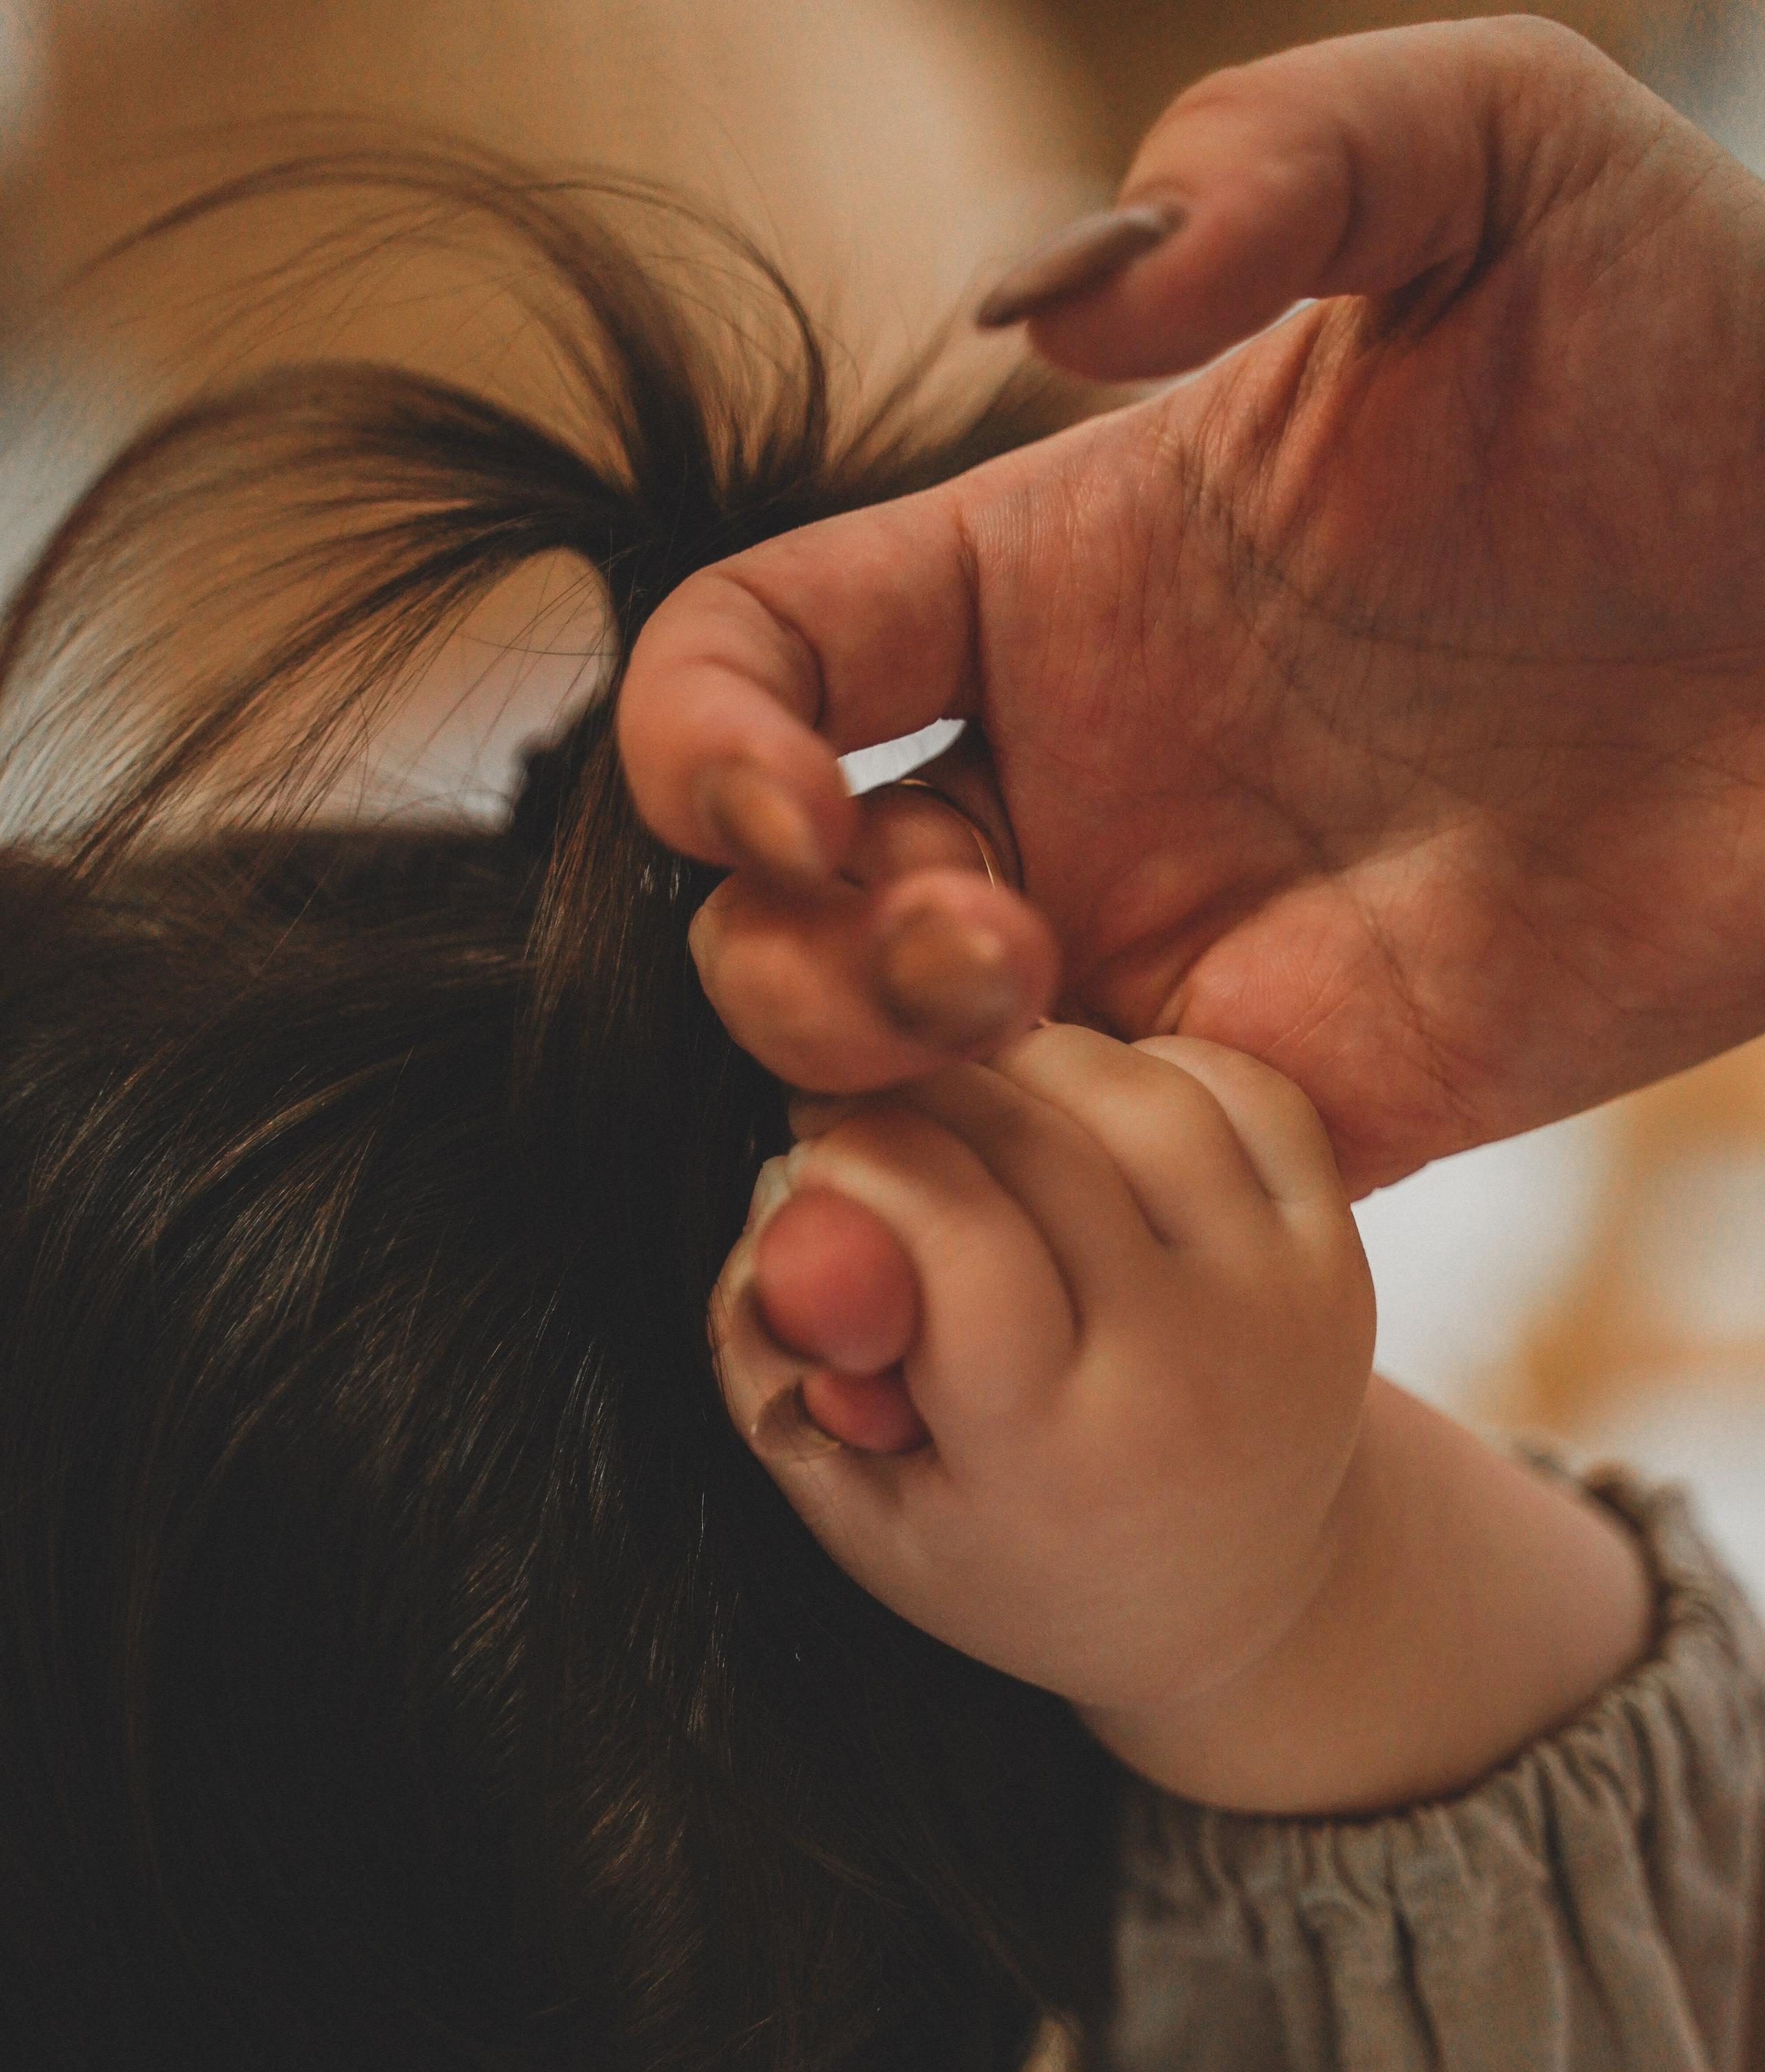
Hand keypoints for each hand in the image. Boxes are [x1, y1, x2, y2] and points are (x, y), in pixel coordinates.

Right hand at [622, 17, 1764, 1195]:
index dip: (699, 746)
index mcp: (1046, 584)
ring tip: (1044, 1037)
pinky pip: (1090, 1214)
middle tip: (993, 957)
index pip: (748, 666)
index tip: (796, 804)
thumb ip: (1279, 155)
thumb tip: (1037, 315)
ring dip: (890, 1106)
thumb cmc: (1717, 369)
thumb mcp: (1508, 162)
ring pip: (896, 1095)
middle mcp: (1073, 789)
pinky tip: (1137, 1174)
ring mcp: (1172, 957)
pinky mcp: (1297, 1106)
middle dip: (800, 969)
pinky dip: (1047, 1224)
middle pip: (774, 925)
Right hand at [714, 1025, 1649, 1813]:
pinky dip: (1148, 1068)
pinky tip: (1083, 1113)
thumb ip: (783, 1372)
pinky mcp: (1341, 1256)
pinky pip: (1242, 1091)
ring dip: (1026, 1062)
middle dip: (918, 1094)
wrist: (1227, 1601)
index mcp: (1056, 1452)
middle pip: (1033, 1142)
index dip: (860, 1161)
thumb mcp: (863, 1514)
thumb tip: (782, 1209)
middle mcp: (1186, 1367)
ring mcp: (1280, 1304)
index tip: (815, 1157)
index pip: (953, 1231)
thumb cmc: (1009, 1556)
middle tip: (861, 1108)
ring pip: (1136, 1092)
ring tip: (967, 1106)